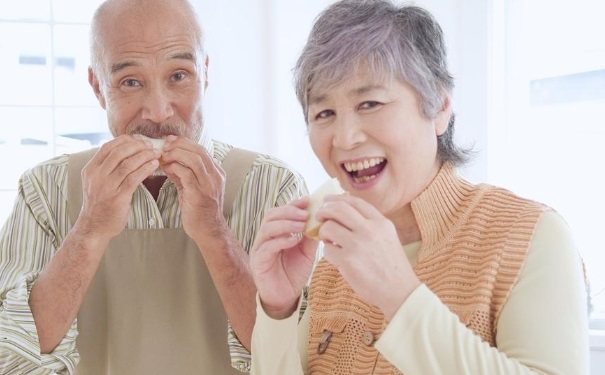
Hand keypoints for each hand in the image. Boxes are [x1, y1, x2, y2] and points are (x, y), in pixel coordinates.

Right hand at [77, 134, 159, 242]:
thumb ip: (107, 166)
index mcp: (91, 169)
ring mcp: (106, 186)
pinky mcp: (117, 197)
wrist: (94, 227)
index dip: (126, 140)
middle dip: (138, 146)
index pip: (108, 146)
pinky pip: (134, 178)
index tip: (139, 140)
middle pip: (119, 152)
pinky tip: (154, 165)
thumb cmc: (100, 203)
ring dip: (144, 156)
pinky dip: (145, 169)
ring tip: (156, 154)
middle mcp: (97, 175)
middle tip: (151, 146)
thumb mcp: (96, 181)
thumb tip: (126, 149)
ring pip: (127, 164)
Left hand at [160, 136, 226, 239]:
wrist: (208, 230)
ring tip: (163, 156)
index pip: (201, 150)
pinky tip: (166, 168)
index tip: (170, 141)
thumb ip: (182, 173)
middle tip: (164, 146)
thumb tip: (167, 161)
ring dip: (175, 154)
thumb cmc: (200, 210)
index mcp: (217, 172)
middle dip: (179, 145)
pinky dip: (175, 167)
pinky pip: (186, 173)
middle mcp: (216, 176)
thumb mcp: (192, 187)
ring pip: (194, 159)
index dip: (184, 142)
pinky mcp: (199, 194)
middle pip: (198, 151)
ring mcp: (209, 185)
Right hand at [249, 198, 316, 318]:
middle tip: (305, 214)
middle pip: (271, 215)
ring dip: (285, 224)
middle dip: (289, 211)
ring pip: (267, 228)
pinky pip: (267, 247)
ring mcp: (259, 249)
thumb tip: (319, 219)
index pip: (280, 212)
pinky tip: (293, 241)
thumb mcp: (306, 252)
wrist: (285, 298)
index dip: (293, 204)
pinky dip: (280, 241)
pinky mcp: (258, 262)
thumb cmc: (294, 273)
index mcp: (276, 232)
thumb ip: (309, 237)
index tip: (307, 200)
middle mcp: (265, 238)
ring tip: (301, 226)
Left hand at [315, 194, 420, 319]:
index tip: (327, 201)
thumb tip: (347, 207)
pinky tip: (335, 256)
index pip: (354, 202)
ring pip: (328, 227)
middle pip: (338, 209)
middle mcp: (370, 230)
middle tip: (319, 217)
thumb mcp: (387, 236)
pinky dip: (328, 251)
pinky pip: (327, 249)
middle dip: (324, 210)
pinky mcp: (348, 261)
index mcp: (381, 222)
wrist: (399, 291)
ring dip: (323, 232)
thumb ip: (370, 223)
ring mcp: (358, 245)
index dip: (337, 198)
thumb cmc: (392, 266)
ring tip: (328, 240)